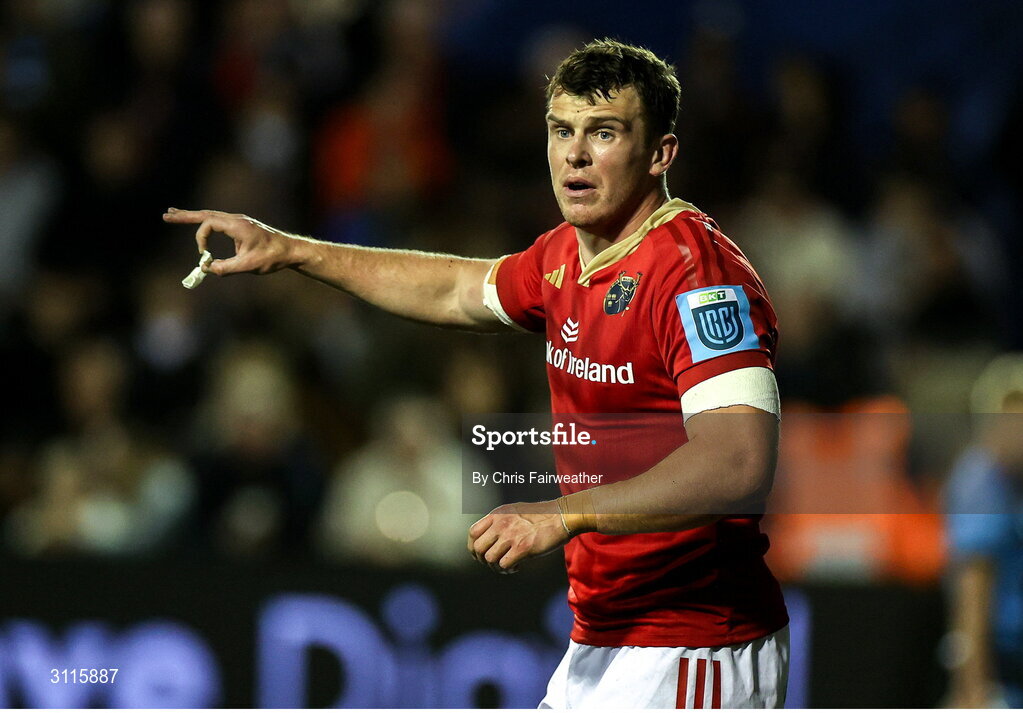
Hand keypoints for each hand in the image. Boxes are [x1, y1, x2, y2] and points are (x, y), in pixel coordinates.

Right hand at [162, 208, 296, 275]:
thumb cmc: (272, 256)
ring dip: (193, 216)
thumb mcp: (248, 265)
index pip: (208, 224)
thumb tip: (207, 269)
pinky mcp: (242, 227)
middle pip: (205, 214)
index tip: (205, 255)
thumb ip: (226, 268)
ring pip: (211, 216)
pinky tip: (200, 223)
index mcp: (236, 224)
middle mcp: (236, 219)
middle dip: (185, 216)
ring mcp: (239, 222)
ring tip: (175, 214)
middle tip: (166, 215)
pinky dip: (205, 221)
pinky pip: (218, 221)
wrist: (291, 250)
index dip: (201, 239)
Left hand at [467, 500, 569, 573]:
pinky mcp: (523, 547)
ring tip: (508, 566)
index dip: (473, 547)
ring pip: (490, 559)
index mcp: (497, 514)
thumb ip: (499, 521)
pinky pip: (504, 565)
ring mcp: (511, 535)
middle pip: (478, 548)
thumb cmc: (540, 516)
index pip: (472, 533)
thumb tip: (488, 539)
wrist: (561, 517)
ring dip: (496, 567)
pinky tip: (516, 567)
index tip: (480, 555)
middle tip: (494, 563)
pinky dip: (508, 569)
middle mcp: (501, 524)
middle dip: (483, 560)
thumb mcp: (514, 512)